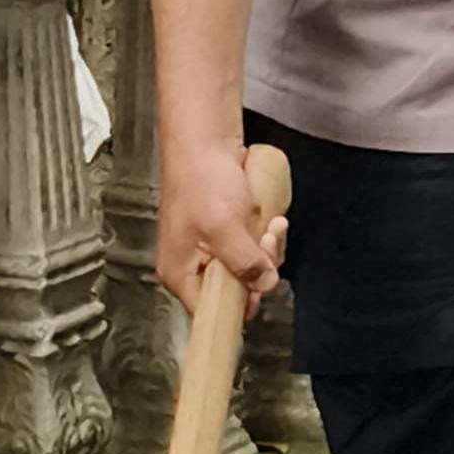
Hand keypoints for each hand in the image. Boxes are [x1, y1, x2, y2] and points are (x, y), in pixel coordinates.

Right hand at [156, 139, 285, 319]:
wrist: (205, 142)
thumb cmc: (202, 181)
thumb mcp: (225, 229)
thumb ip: (244, 263)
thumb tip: (263, 285)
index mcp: (180, 273)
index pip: (209, 311)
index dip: (239, 303)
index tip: (259, 285)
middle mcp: (194, 264)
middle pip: (236, 288)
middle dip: (260, 266)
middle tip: (265, 240)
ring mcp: (212, 247)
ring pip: (251, 265)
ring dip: (268, 247)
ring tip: (271, 224)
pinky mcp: (228, 231)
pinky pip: (253, 245)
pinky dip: (267, 234)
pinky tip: (273, 219)